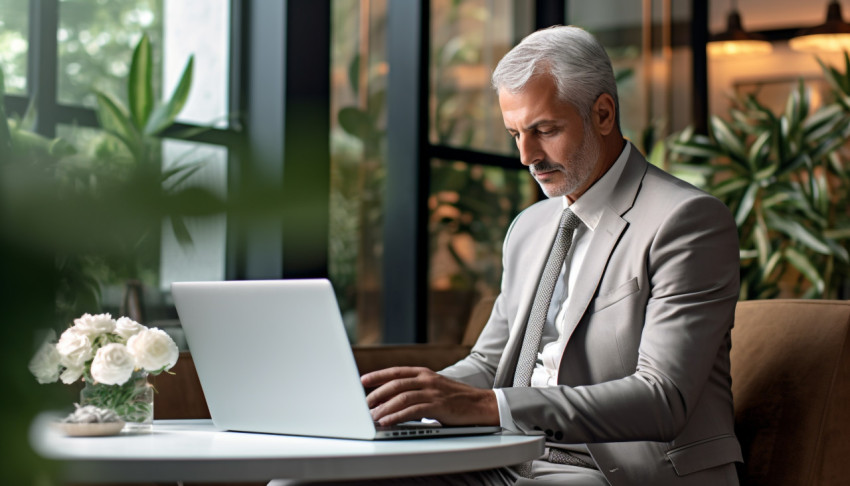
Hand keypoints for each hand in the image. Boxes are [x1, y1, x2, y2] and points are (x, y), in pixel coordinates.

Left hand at [361, 366, 498, 426]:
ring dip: (384, 408)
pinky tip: (388, 422)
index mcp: (425, 373)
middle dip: (377, 394)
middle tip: (364, 405)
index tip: (362, 381)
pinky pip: (412, 411)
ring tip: (372, 417)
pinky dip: (397, 417)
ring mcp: (433, 392)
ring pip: (402, 397)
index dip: (378, 375)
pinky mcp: (438, 406)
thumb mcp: (435, 388)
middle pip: (395, 384)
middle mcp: (427, 380)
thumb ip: (417, 390)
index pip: (396, 371)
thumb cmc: (457, 399)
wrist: (482, 404)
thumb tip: (393, 400)